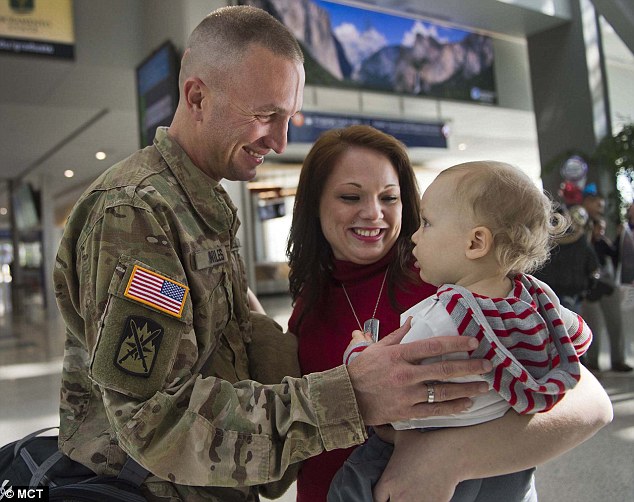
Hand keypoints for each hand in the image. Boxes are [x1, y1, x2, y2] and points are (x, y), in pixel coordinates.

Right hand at [347, 318, 490, 425]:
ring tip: (483, 386)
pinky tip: (466, 404)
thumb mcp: (376, 348)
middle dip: (469, 367)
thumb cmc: (360, 370)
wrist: (345, 398)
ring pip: (443, 392)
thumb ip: (397, 336)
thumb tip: (412, 321)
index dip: (455, 344)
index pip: (432, 346)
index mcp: (398, 355)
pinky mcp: (406, 412)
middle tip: (487, 365)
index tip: (473, 342)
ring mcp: (407, 395)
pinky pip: (434, 411)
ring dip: (466, 389)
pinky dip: (452, 408)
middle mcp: (405, 374)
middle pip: (443, 370)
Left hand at [373, 430, 459, 501]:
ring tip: (413, 495)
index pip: (377, 498)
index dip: (383, 495)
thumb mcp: (401, 436)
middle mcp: (399, 496)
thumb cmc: (425, 443)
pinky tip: (425, 497)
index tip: (388, 492)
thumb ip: (386, 435)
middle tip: (401, 493)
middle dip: (394, 499)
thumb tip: (376, 428)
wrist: (451, 453)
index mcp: (388, 481)